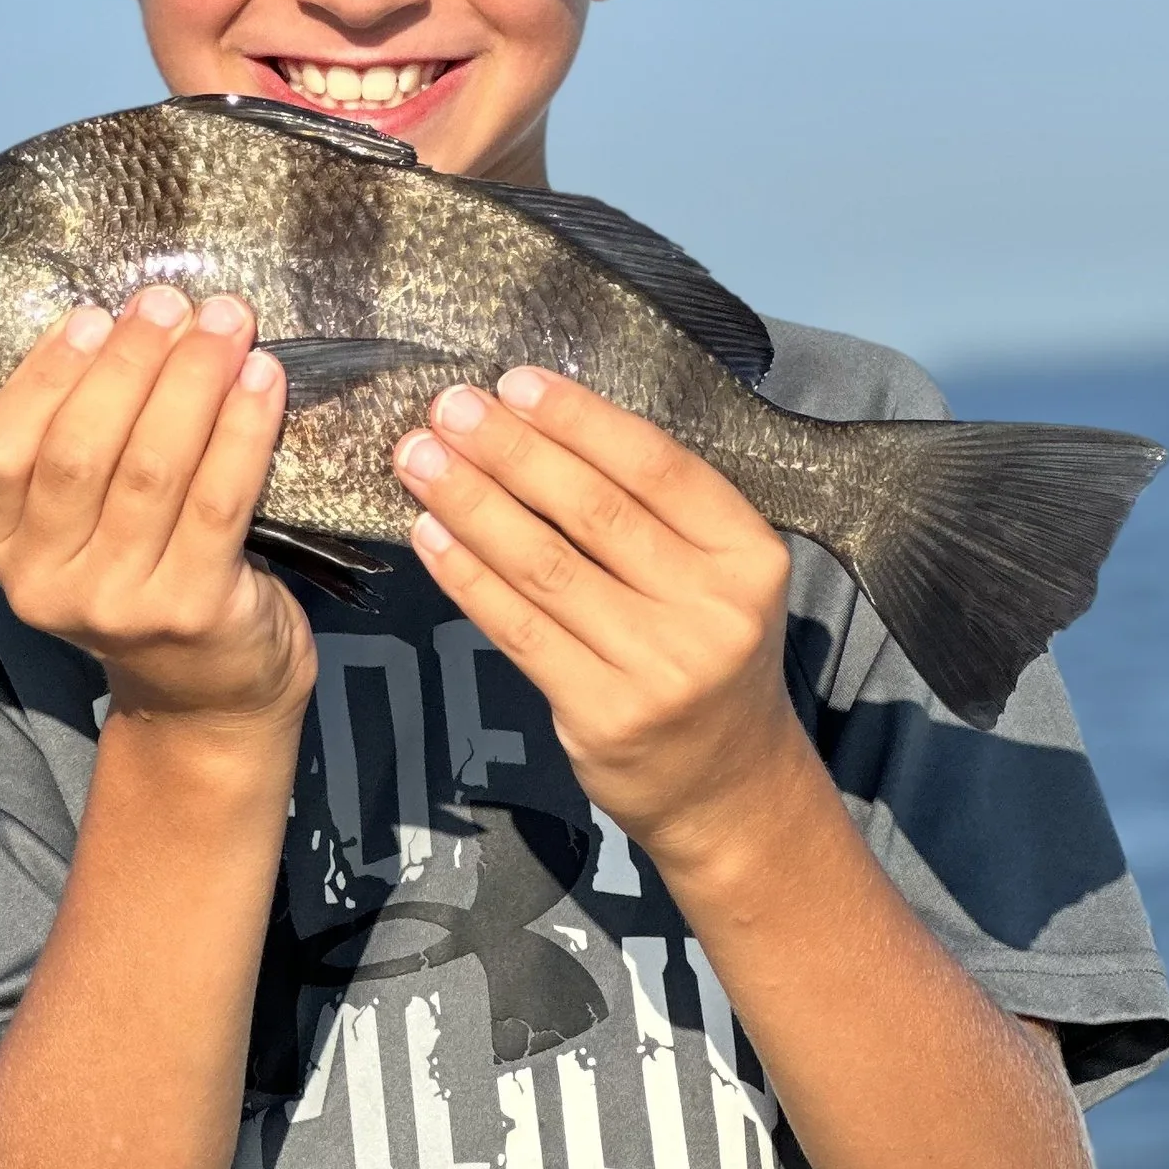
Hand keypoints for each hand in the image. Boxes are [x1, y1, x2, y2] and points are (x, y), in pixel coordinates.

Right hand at [0, 288, 314, 728]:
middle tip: (172, 303)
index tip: (93, 316)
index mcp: (2, 550)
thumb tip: (128, 322)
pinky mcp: (192, 611)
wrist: (207, 693)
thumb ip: (83, 441)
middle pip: (80, 451)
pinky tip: (262, 377)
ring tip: (227, 322)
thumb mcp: (84, 522)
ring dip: (193, 379)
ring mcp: (118, 604)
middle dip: (130, 362)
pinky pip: (219, 500)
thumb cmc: (145, 572)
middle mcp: (45, 584)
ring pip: (152, 467)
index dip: (44, 376)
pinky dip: (242, 428)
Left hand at [392, 369, 802, 857]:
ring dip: (472, 503)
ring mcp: (659, 668)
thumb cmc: (707, 654)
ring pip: (545, 566)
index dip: (581, 419)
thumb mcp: (717, 577)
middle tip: (447, 407)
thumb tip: (540, 426)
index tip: (516, 382)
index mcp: (748, 556)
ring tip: (420, 459)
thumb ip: (654, 514)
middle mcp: (714, 610)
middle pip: (594, 510)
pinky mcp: (604, 714)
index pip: (657, 467)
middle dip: (509, 450)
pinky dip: (468, 577)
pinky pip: (519, 628)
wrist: (728, 785)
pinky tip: (431, 536)